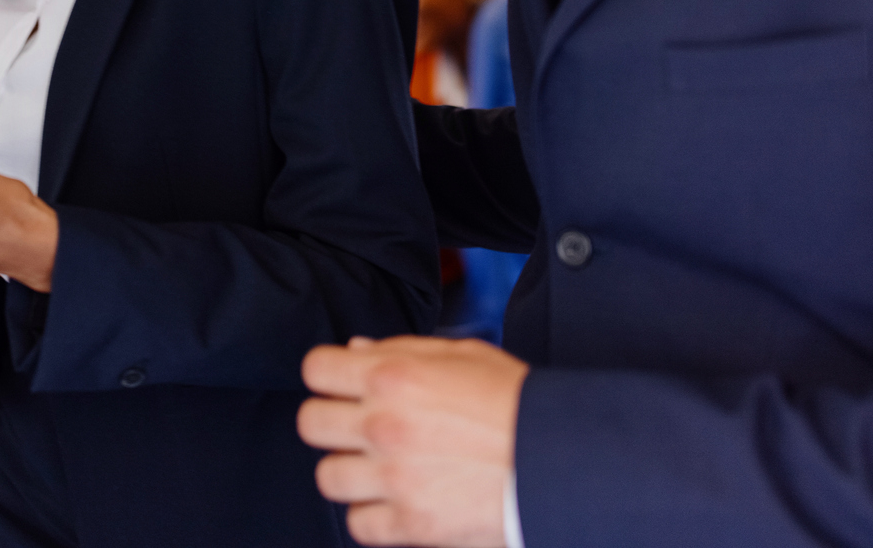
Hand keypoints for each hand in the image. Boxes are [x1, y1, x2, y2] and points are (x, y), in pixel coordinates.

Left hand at [298, 336, 529, 547]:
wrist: (561, 461)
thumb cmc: (518, 404)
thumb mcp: (464, 355)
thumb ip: (402, 350)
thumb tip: (356, 351)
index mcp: (393, 375)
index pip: (316, 368)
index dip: (329, 374)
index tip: (343, 384)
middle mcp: (384, 425)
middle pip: (311, 423)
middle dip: (333, 421)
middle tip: (359, 426)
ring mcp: (394, 478)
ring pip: (327, 477)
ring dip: (350, 471)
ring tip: (380, 467)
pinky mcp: (411, 524)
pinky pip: (358, 524)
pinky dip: (373, 516)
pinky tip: (397, 501)